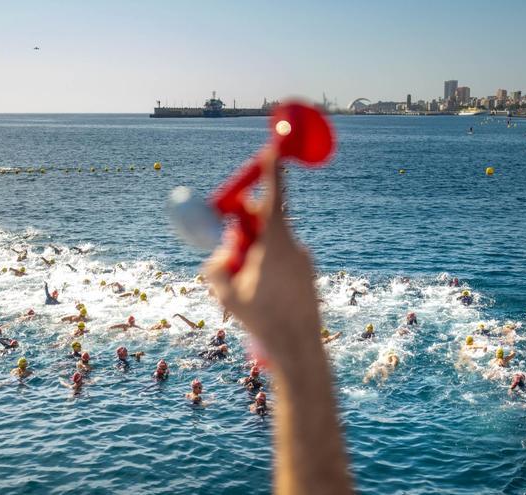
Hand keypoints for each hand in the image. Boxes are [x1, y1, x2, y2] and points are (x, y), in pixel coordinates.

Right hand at [205, 148, 320, 363]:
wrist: (299, 347)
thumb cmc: (263, 318)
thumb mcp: (227, 292)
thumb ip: (216, 266)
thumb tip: (219, 252)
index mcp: (275, 242)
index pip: (273, 196)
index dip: (270, 171)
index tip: (271, 150)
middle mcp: (294, 245)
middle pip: (267, 220)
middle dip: (246, 225)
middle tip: (229, 239)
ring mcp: (304, 260)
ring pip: (273, 244)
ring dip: (256, 254)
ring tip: (248, 288)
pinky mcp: (309, 275)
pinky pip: (283, 262)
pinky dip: (268, 269)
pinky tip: (264, 296)